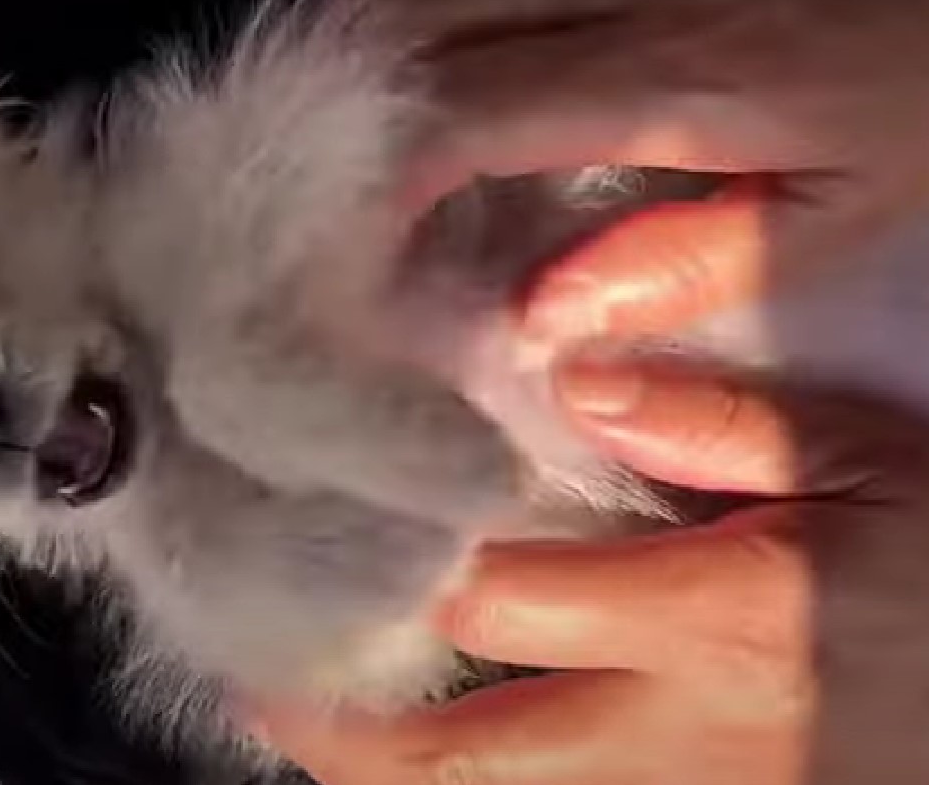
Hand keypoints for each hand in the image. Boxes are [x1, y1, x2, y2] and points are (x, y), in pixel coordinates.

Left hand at [251, 360, 928, 783]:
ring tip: (300, 731)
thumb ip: (717, 422)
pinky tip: (423, 757)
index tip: (301, 537)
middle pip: (458, 757)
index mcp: (709, 617)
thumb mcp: (870, 463)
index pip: (488, 601)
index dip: (377, 574)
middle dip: (336, 730)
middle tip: (254, 686)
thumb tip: (571, 376)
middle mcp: (671, 732)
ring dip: (385, 777)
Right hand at [349, 0, 928, 347]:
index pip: (468, 114)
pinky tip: (415, 64)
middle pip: (414, 8)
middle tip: (327, 190)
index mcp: (675, 73)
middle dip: (342, 102)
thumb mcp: (844, 210)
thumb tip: (541, 320)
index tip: (346, 253)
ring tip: (349, 133)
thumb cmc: (923, 95)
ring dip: (366, 41)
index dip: (380, 183)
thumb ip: (688, 262)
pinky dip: (416, 4)